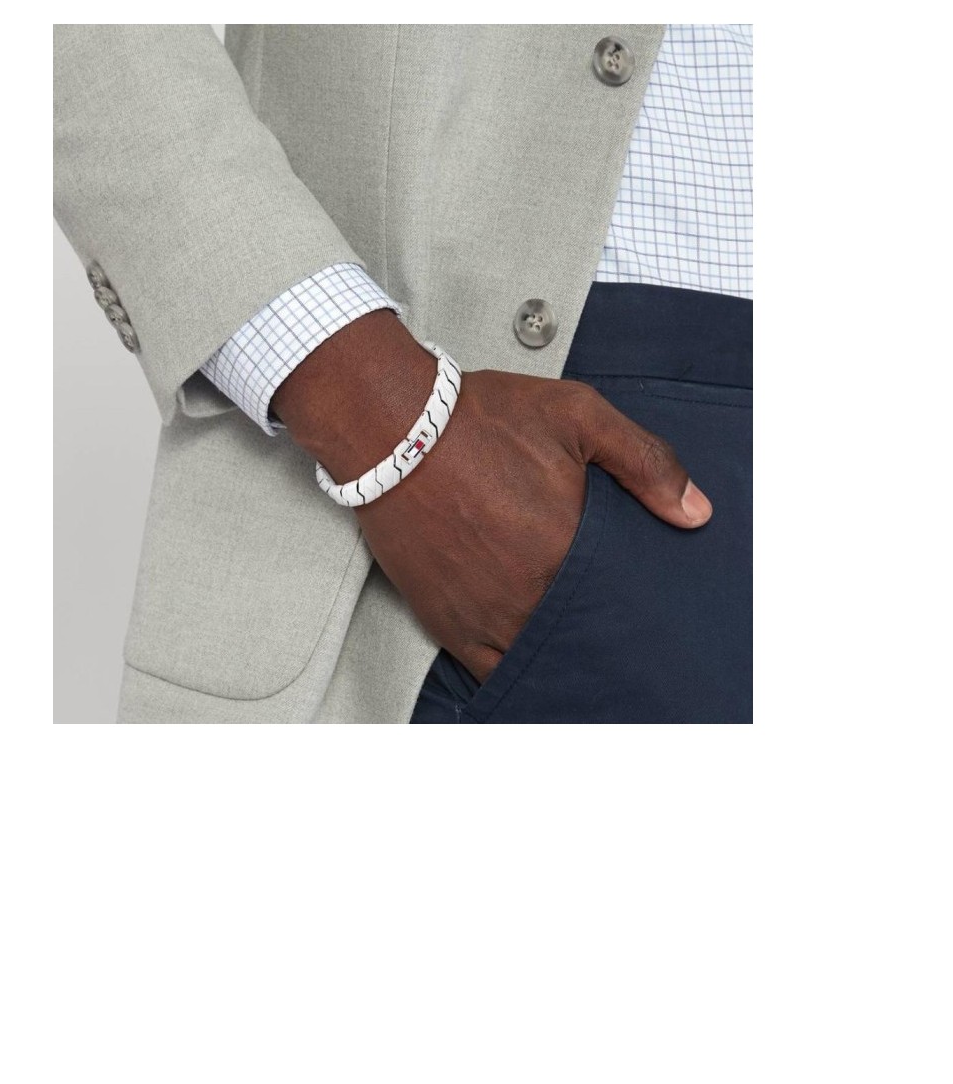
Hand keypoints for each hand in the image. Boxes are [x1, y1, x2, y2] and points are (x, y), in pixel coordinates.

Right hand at [274, 312, 710, 681]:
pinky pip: (489, 668)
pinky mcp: (447, 623)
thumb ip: (644, 462)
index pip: (620, 596)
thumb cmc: (480, 418)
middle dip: (594, 623)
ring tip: (560, 628)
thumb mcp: (578, 415)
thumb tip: (694, 513)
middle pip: (581, 630)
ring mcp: (487, 614)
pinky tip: (522, 648)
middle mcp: (530, 593)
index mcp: (569, 548)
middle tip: (596, 610)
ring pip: (538, 656)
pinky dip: (510, 664)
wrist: (390, 427)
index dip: (628, 596)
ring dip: (555, 647)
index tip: (632, 592)